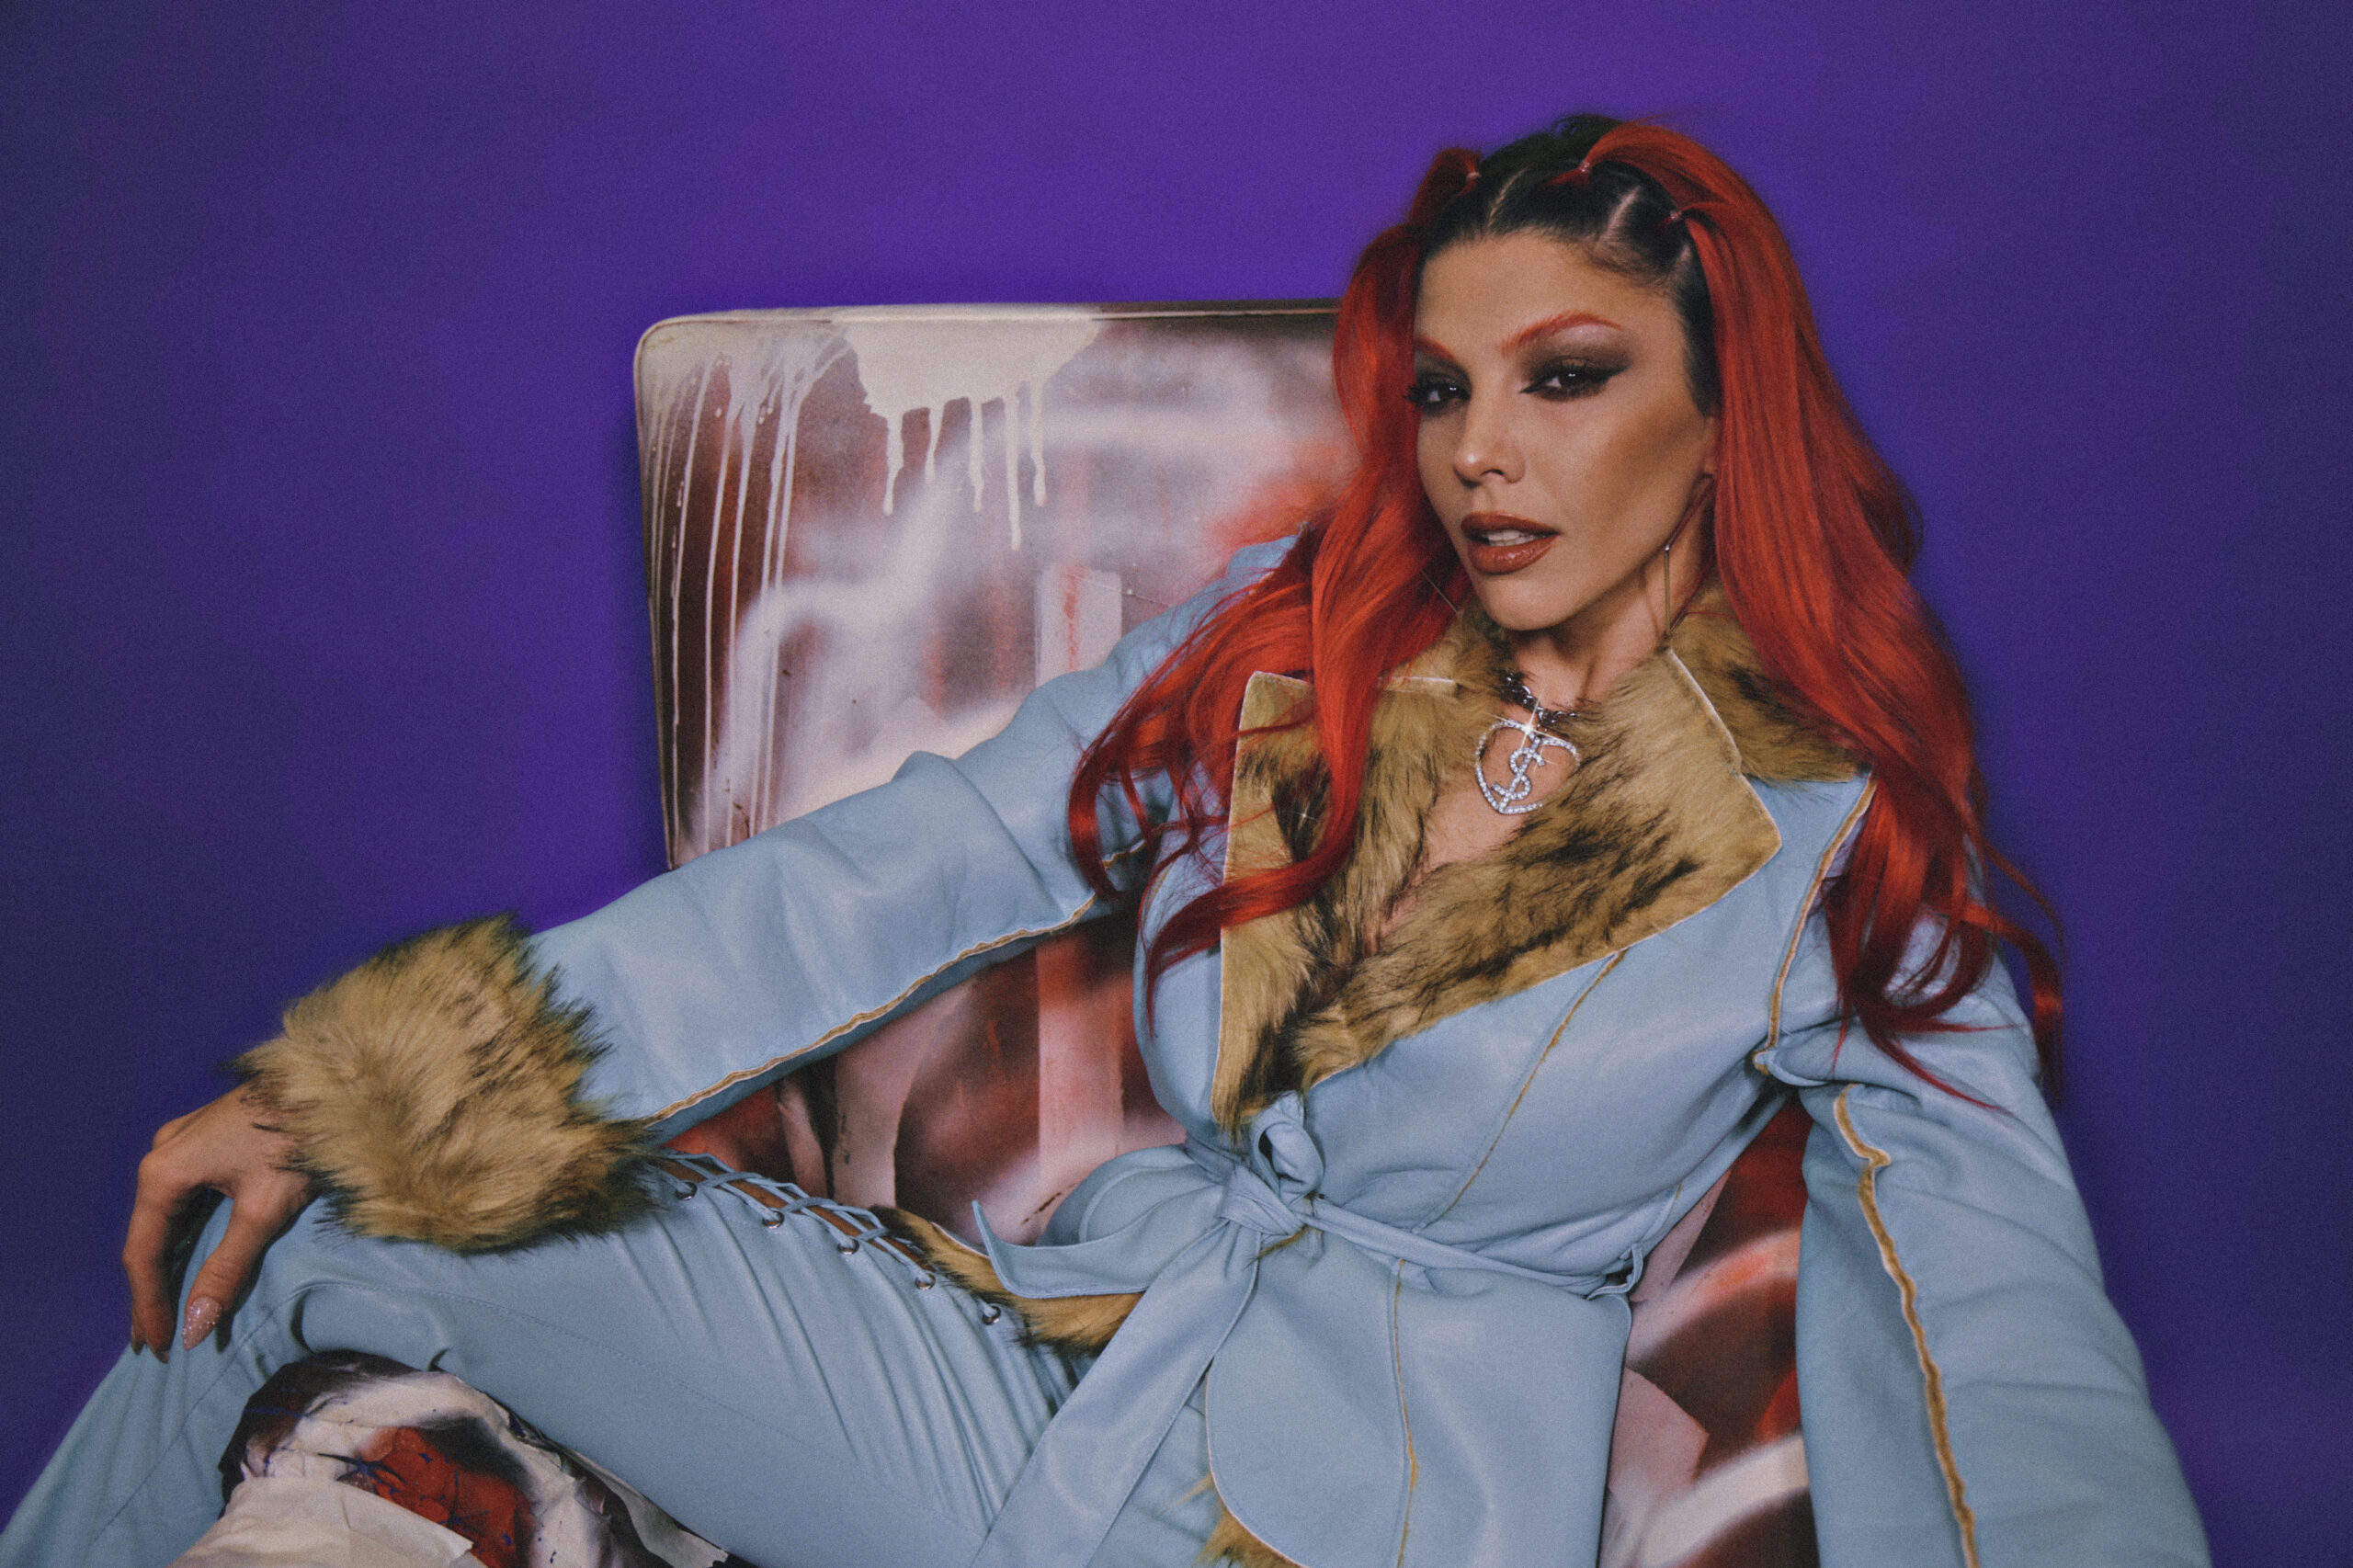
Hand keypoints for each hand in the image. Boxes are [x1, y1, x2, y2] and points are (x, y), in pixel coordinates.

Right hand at [124, 1084, 314, 1357]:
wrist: (332, 1077)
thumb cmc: (300, 1137)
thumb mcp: (263, 1209)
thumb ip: (226, 1269)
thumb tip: (194, 1327)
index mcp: (164, 1171)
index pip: (144, 1254)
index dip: (148, 1305)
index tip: (155, 1347)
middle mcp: (163, 1154)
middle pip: (150, 1236)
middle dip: (152, 1291)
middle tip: (152, 1342)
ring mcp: (184, 1144)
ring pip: (166, 1218)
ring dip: (168, 1265)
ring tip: (166, 1313)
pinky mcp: (208, 1140)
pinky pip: (185, 1199)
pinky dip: (185, 1236)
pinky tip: (188, 1262)